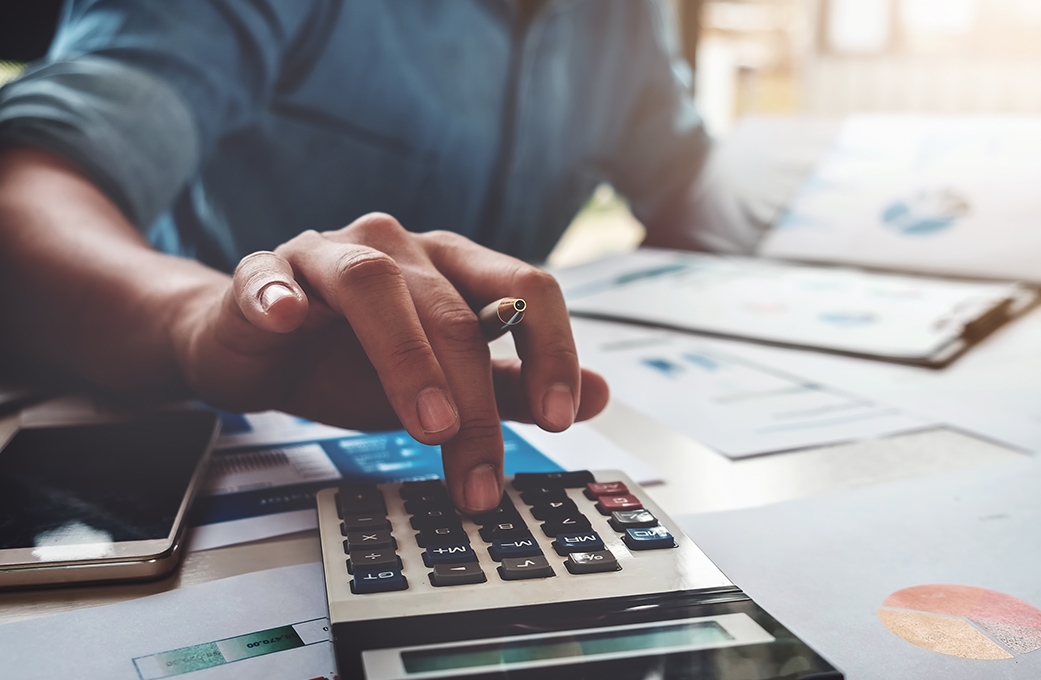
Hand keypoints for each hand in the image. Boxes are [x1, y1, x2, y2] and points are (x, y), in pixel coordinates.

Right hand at [172, 213, 608, 512]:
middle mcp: (399, 249)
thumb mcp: (444, 383)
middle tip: (481, 472)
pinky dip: (280, 293)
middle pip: (453, 311)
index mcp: (453, 266)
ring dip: (406, 355)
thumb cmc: (354, 360)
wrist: (259, 350)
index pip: (525, 289)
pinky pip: (270, 276)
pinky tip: (288, 317)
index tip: (563, 417)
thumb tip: (601, 396)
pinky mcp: (263, 273)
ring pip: (375, 285)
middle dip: (475, 401)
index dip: (552, 349)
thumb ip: (514, 387)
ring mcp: (328, 255)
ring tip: (428, 424)